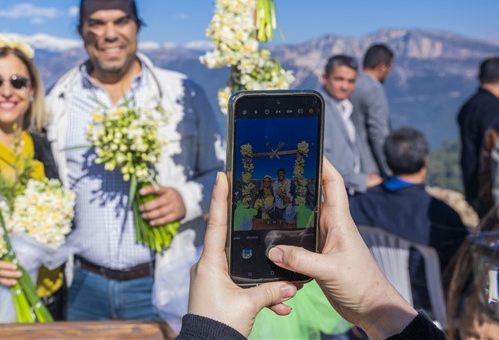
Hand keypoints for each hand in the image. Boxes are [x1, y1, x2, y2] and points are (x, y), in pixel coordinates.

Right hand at [0, 258, 20, 286]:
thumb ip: (6, 258)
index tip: (15, 267)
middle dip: (11, 273)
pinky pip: (0, 283)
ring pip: (0, 279)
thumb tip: (20, 259)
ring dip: (9, 280)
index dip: (7, 265)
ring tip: (16, 281)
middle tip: (20, 274)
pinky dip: (7, 284)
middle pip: (1, 272)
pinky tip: (13, 284)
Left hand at [139, 185, 185, 225]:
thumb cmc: (171, 196)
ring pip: (161, 212)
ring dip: (150, 215)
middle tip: (140, 209)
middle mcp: (171, 199)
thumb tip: (141, 192)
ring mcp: (174, 208)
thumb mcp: (166, 190)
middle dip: (147, 206)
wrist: (186, 201)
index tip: (140, 192)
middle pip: (158, 203)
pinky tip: (151, 223)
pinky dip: (158, 222)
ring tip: (143, 216)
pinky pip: (165, 220)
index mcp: (168, 190)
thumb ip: (156, 191)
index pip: (158, 189)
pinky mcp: (176, 216)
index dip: (149, 190)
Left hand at [187, 172, 296, 336]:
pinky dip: (259, 294)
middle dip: (251, 236)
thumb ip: (270, 291)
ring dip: (262, 278)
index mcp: (209, 263)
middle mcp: (208, 267)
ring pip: (242, 269)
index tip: (221, 176)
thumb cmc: (220, 324)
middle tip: (257, 210)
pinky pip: (241, 287)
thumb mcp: (248, 305)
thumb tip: (290, 285)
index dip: (219, 198)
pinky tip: (280, 306)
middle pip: (231, 242)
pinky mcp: (218, 293)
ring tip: (284, 288)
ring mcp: (212, 280)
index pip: (216, 222)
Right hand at [267, 159, 416, 339]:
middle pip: (312, 196)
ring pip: (302, 218)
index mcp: (339, 220)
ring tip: (265, 197)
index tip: (305, 148)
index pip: (332, 182)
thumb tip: (272, 250)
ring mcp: (324, 240)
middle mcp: (331, 226)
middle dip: (296, 181)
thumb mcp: (330, 270)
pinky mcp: (317, 255)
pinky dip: (285, 235)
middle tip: (273, 170)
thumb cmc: (361, 284)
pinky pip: (298, 238)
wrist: (372, 309)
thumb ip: (302, 259)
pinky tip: (269, 236)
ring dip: (287, 209)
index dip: (322, 162)